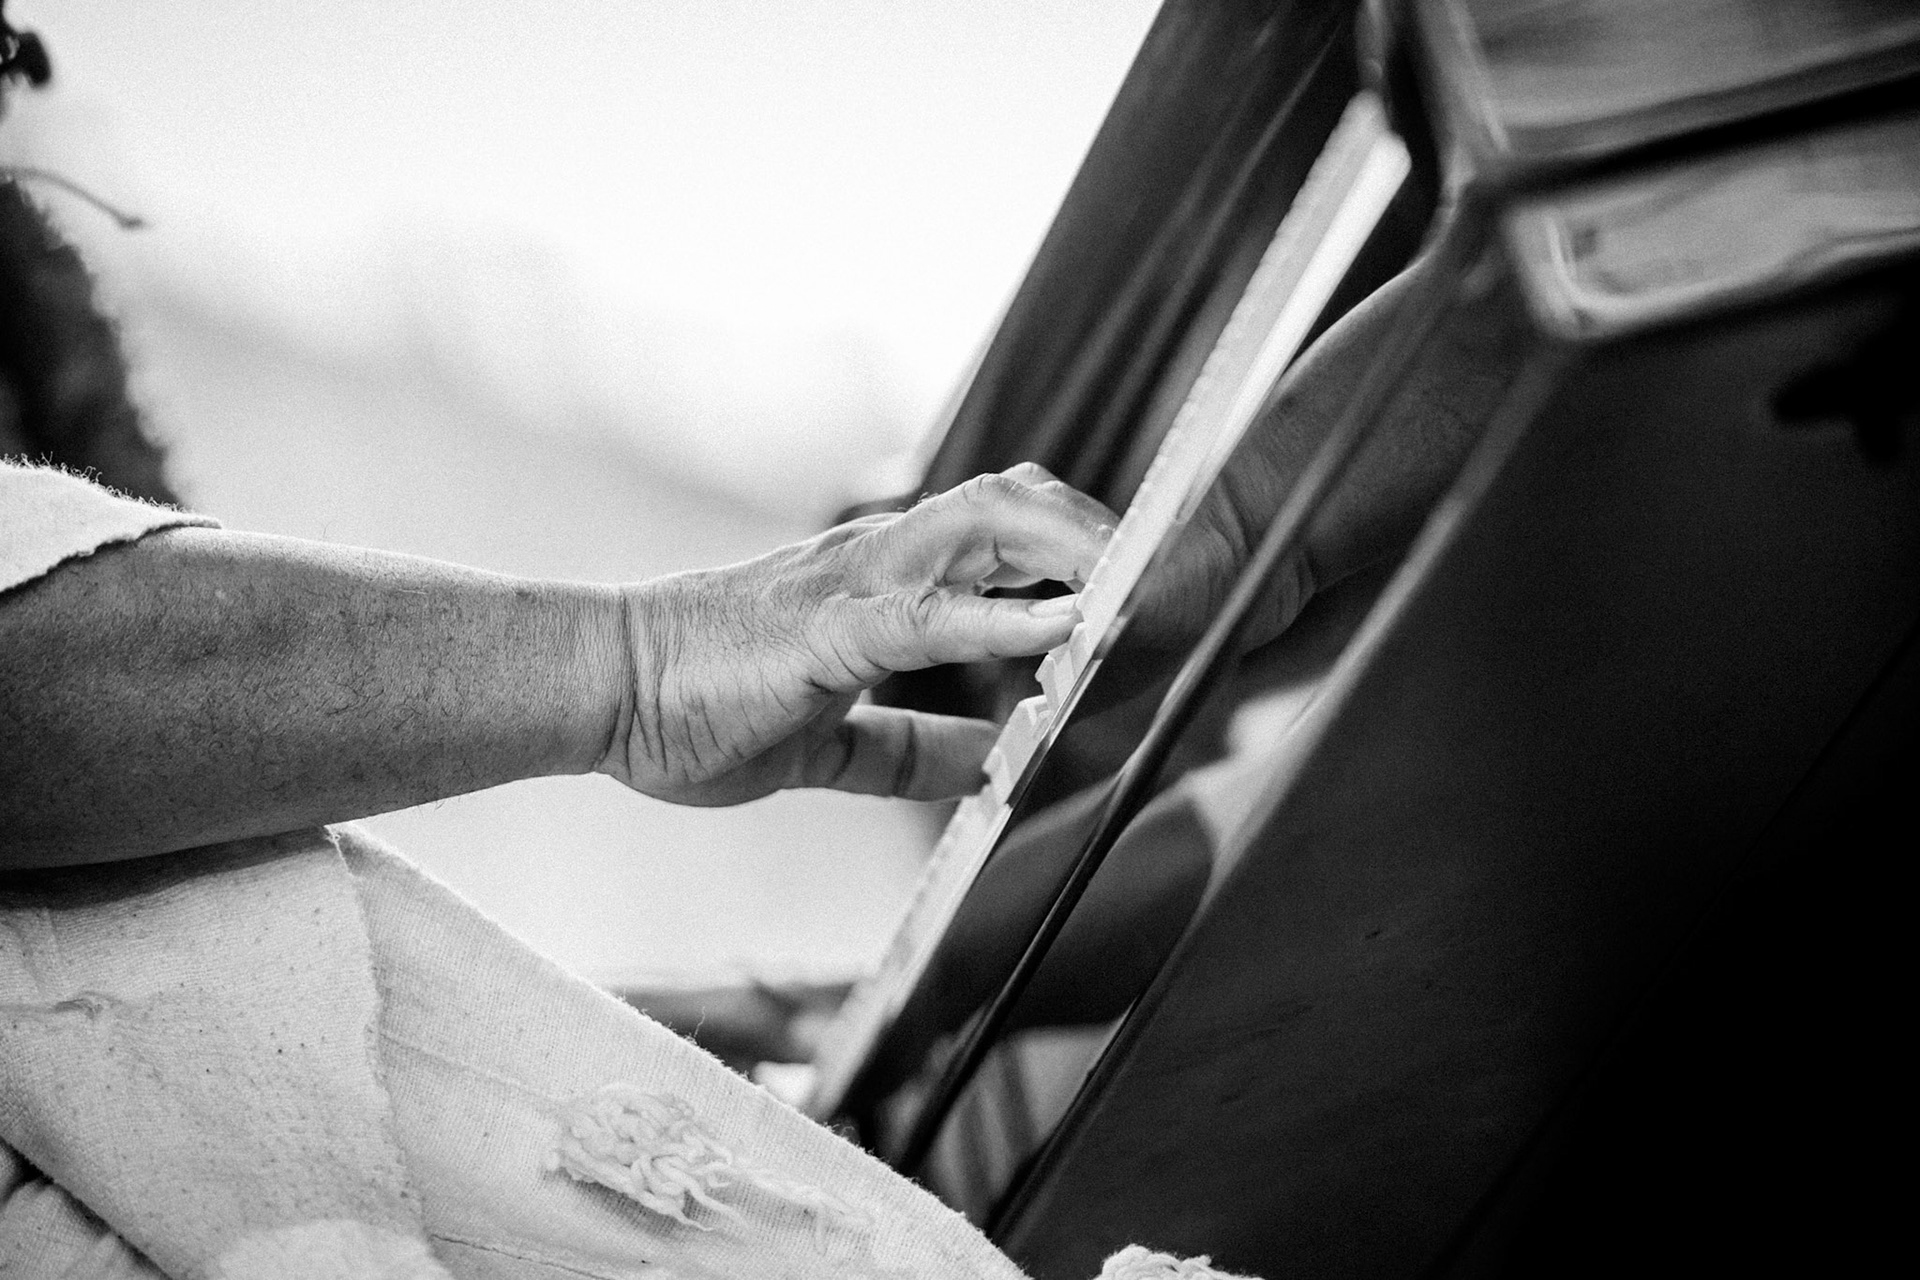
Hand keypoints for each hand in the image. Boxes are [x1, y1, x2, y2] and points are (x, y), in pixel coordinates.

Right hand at [596, 471, 1112, 805]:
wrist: (599, 689)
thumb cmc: (694, 706)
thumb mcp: (825, 745)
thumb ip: (907, 746)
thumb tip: (984, 761)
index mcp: (879, 584)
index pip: (998, 539)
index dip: (1075, 549)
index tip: (1143, 579)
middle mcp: (877, 562)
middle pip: (1013, 511)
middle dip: (1098, 532)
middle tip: (1171, 571)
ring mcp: (854, 586)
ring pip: (987, 532)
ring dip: (1074, 553)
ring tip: (1146, 582)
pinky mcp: (828, 631)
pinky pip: (932, 614)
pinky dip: (1008, 616)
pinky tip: (1068, 627)